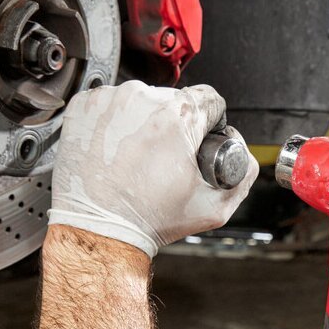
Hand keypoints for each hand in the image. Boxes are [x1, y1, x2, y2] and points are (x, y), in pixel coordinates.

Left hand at [48, 80, 258, 257]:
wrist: (98, 229)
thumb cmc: (145, 218)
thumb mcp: (214, 206)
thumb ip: (244, 173)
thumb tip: (241, 152)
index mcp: (177, 117)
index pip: (209, 99)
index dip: (208, 122)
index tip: (197, 138)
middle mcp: (142, 100)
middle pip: (173, 99)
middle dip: (174, 124)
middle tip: (163, 157)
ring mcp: (109, 101)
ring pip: (140, 100)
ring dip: (142, 121)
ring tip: (135, 156)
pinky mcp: (84, 106)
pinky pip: (110, 104)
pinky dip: (114, 122)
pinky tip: (115, 149)